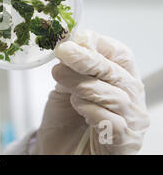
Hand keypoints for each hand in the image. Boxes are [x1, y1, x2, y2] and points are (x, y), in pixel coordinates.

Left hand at [32, 30, 149, 154]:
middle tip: (63, 51)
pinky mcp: (124, 143)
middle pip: (115, 72)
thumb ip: (69, 68)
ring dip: (83, 84)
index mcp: (119, 79)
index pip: (120, 54)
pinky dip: (92, 110)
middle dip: (87, 59)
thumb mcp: (64, 86)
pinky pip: (113, 122)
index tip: (74, 38)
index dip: (98, 43)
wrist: (58, 151)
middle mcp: (131, 98)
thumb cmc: (65, 120)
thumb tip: (67, 45)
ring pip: (113, 95)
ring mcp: (131, 121)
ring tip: (61, 79)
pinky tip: (78, 107)